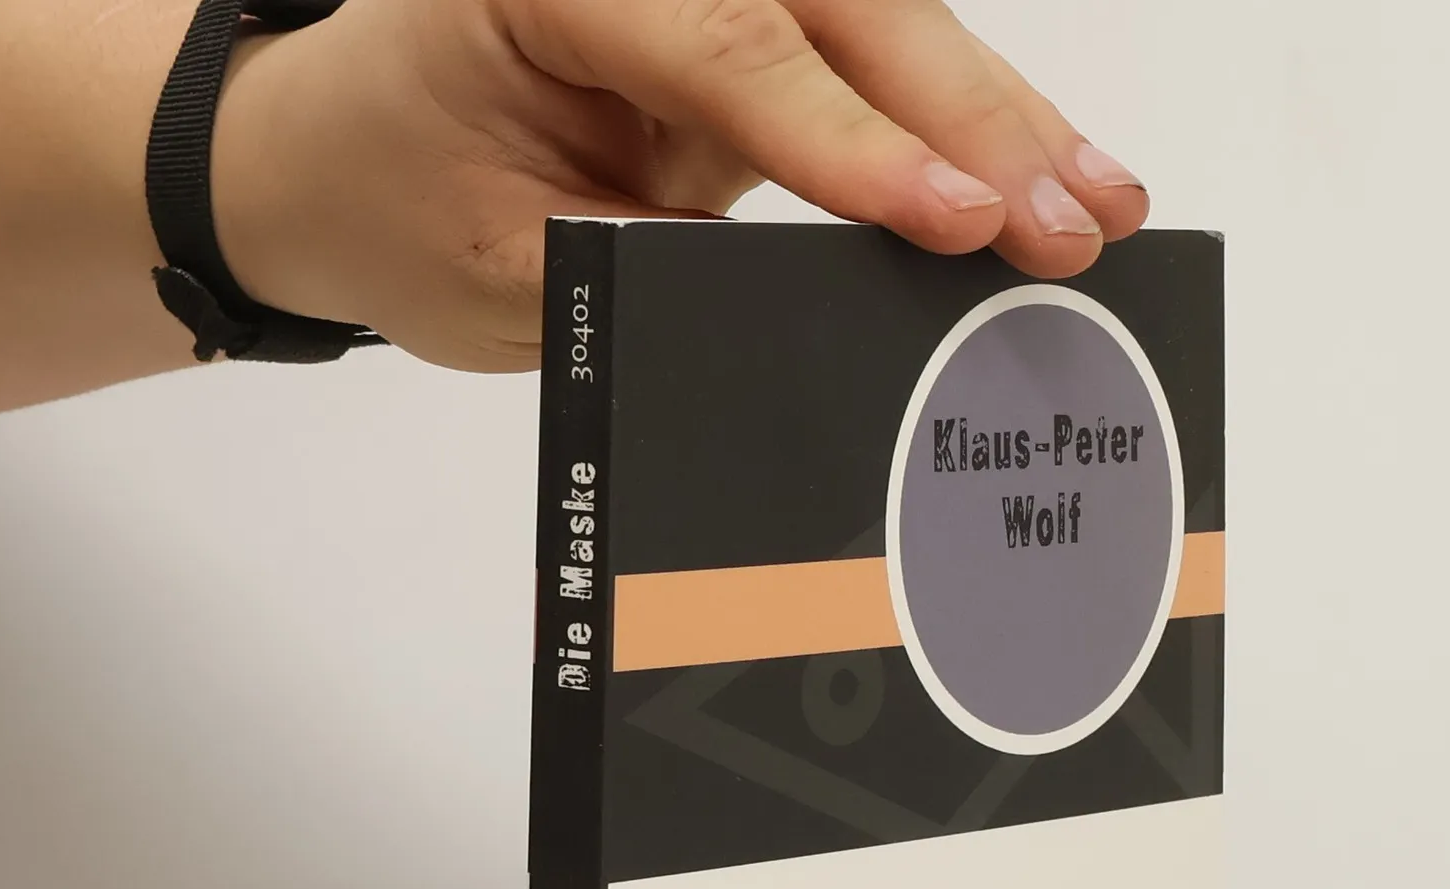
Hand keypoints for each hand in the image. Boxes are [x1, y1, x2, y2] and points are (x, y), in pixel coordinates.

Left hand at [212, 0, 1150, 372]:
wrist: (351, 161)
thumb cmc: (399, 201)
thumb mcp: (501, 272)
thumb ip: (648, 274)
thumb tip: (813, 298)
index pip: (723, 47)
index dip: (849, 141)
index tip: (953, 219)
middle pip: (836, 7)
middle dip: (967, 120)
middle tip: (1070, 219)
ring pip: (879, 20)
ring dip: (996, 115)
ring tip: (1097, 203)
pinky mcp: (751, 26)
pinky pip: (872, 60)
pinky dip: (961, 123)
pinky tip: (1043, 174)